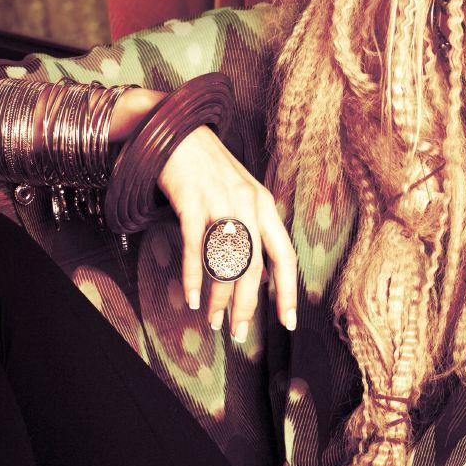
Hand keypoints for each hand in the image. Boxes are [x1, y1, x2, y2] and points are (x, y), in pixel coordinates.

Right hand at [156, 126, 297, 340]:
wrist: (177, 131)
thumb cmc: (208, 169)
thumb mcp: (241, 196)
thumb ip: (252, 231)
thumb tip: (260, 276)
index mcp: (265, 206)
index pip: (285, 257)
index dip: (288, 292)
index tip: (287, 322)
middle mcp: (250, 204)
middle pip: (256, 267)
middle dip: (248, 306)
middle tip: (240, 333)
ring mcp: (222, 201)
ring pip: (226, 262)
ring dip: (220, 298)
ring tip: (214, 320)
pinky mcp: (193, 200)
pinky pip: (196, 248)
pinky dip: (194, 277)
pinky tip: (193, 298)